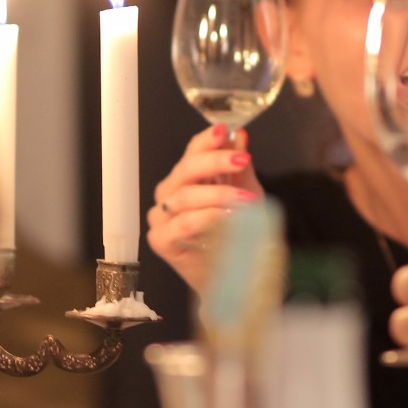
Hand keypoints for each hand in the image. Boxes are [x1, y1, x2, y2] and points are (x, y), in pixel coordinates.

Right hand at [148, 125, 262, 292]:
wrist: (235, 276)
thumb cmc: (236, 237)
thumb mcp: (246, 196)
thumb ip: (240, 168)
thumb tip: (240, 135)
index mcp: (186, 179)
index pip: (191, 152)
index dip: (206, 140)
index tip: (225, 131)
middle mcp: (170, 194)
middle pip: (185, 170)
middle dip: (215, 162)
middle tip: (242, 161)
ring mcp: (162, 218)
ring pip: (185, 197)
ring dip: (219, 195)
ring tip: (246, 201)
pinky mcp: (161, 241)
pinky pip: (182, 224)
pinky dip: (207, 218)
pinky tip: (227, 218)